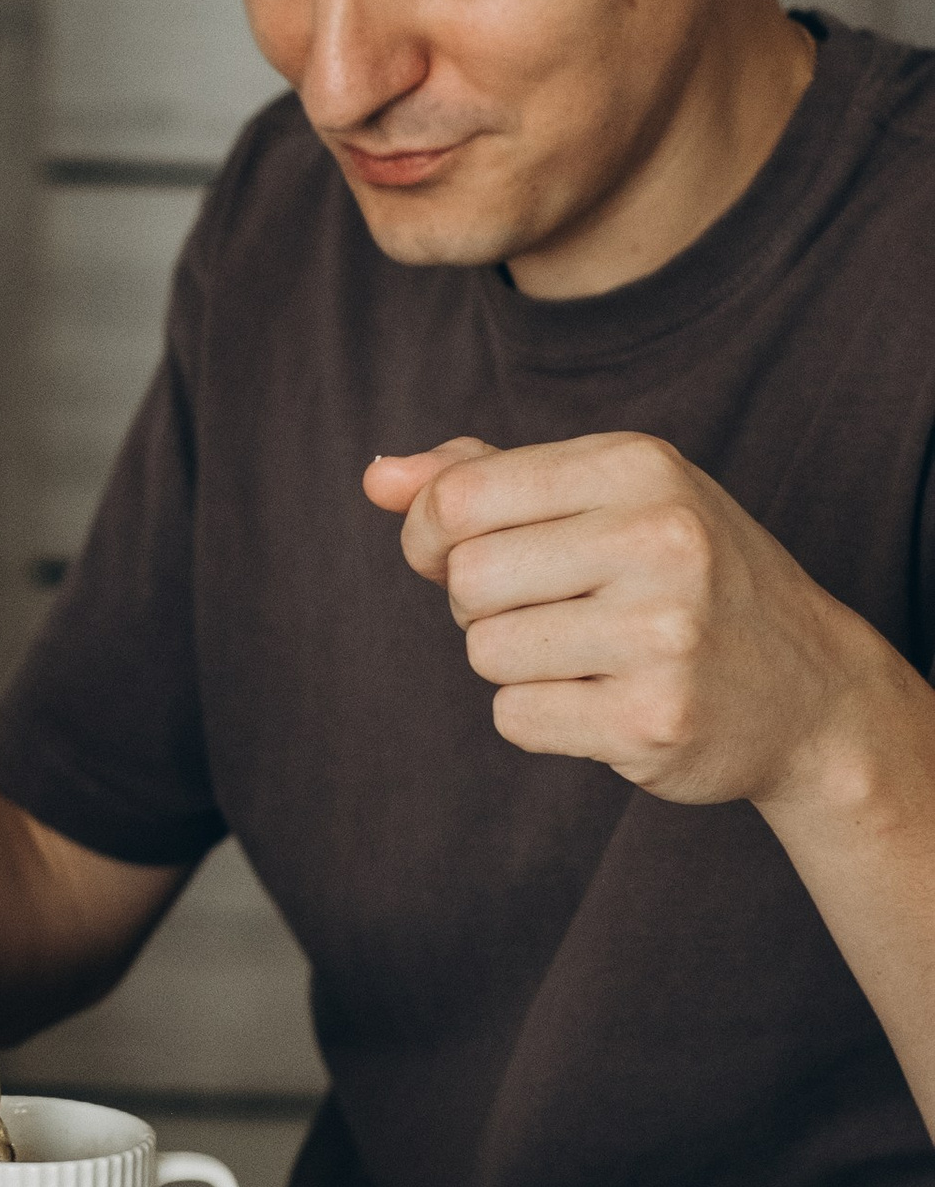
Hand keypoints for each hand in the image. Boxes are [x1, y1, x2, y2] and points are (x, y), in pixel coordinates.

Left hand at [365, 432, 888, 812]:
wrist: (809, 689)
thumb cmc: (681, 575)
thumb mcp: (605, 496)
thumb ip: (485, 478)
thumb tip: (378, 478)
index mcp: (639, 466)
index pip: (458, 498)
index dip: (428, 533)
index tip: (453, 551)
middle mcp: (660, 539)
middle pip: (464, 580)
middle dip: (480, 604)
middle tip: (550, 610)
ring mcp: (663, 634)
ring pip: (485, 652)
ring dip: (514, 663)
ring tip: (589, 653)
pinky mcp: (653, 720)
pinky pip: (515, 718)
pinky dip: (541, 717)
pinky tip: (606, 699)